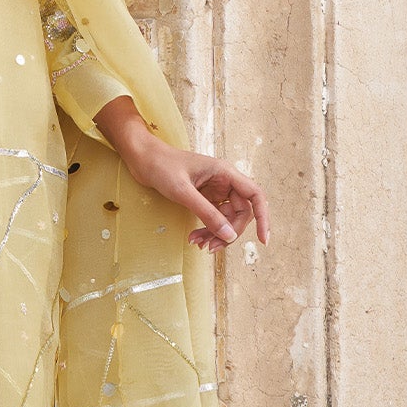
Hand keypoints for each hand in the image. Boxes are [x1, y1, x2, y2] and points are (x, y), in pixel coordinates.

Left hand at [93, 97, 268, 254]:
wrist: (142, 158)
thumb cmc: (162, 166)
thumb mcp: (183, 192)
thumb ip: (207, 213)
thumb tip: (229, 235)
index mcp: (225, 173)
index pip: (255, 196)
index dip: (263, 218)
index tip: (263, 240)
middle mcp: (224, 181)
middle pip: (240, 213)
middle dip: (228, 232)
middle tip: (209, 247)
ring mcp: (214, 190)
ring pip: (226, 218)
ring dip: (215, 234)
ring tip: (197, 244)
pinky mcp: (203, 197)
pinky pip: (213, 218)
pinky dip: (206, 230)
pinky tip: (194, 237)